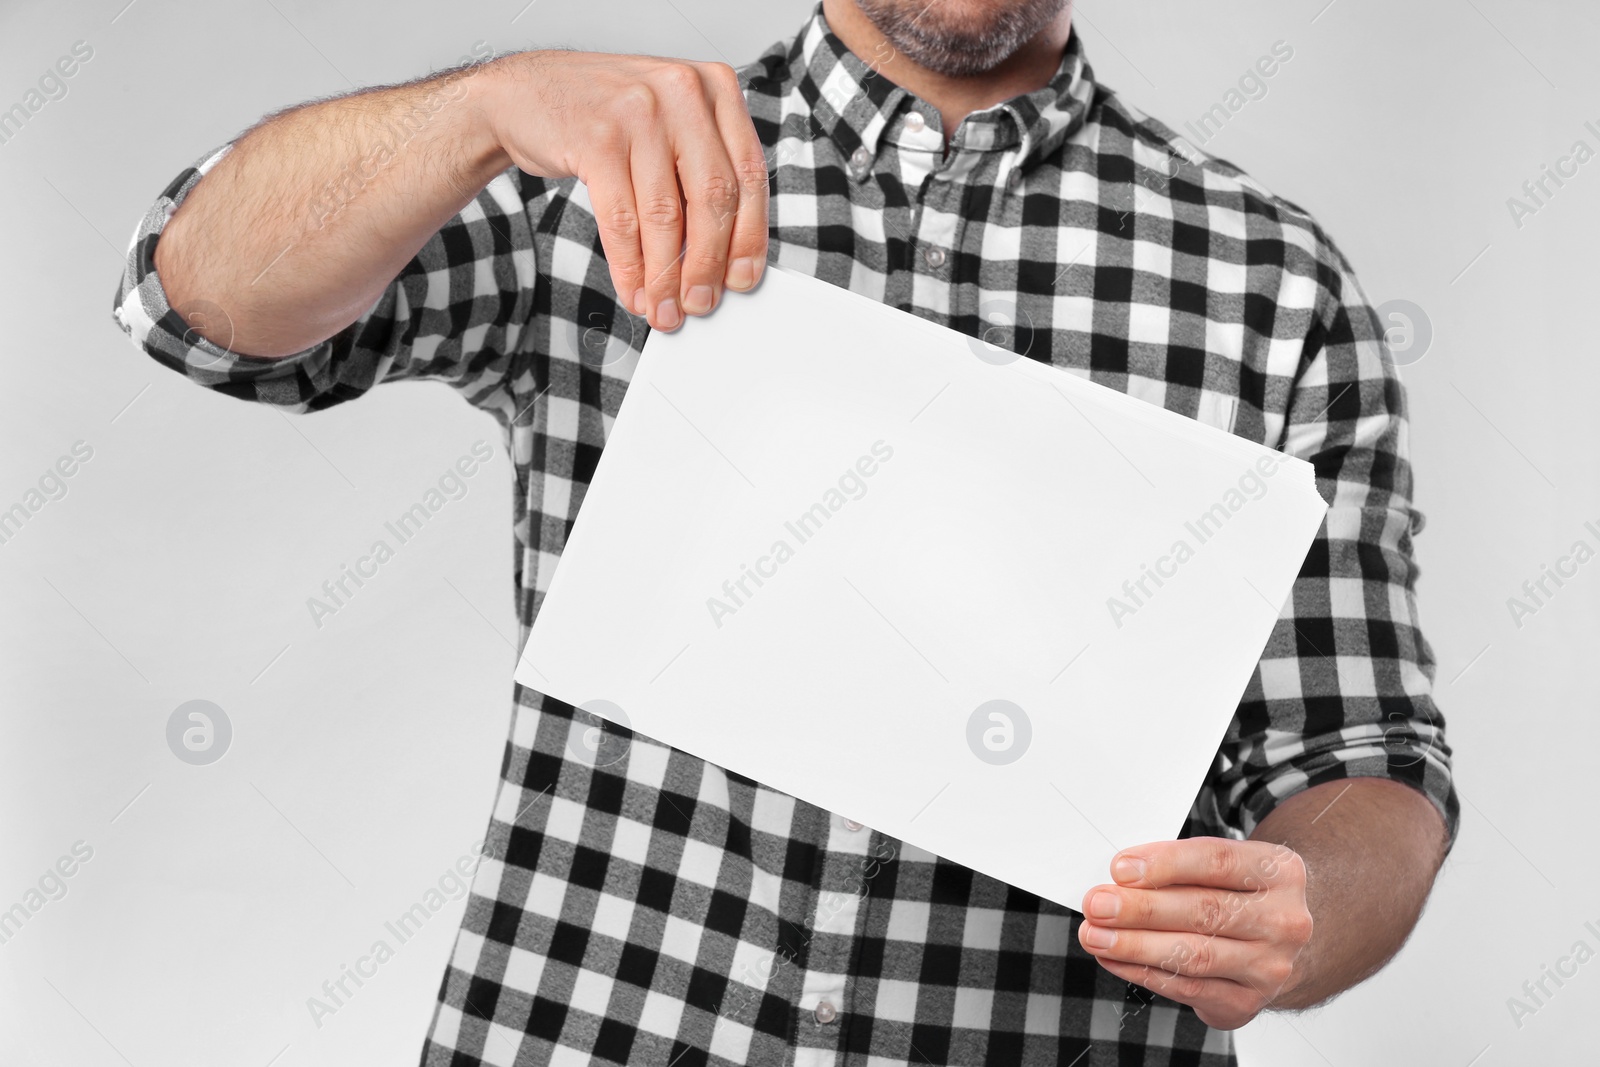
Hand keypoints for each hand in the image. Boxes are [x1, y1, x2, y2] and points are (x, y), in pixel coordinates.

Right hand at [481, 51, 768, 332]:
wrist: (525, 94)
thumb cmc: (606, 116)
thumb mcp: (669, 123)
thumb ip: (701, 171)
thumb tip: (723, 256)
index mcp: (715, 87)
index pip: (748, 174)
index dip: (748, 236)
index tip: (741, 278)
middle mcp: (682, 92)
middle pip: (713, 197)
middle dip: (707, 264)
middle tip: (700, 303)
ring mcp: (638, 112)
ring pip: (665, 215)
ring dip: (665, 275)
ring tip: (663, 307)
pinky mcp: (596, 139)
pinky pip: (621, 220)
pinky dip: (629, 265)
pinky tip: (633, 290)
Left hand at [1077, 837, 1313, 1029]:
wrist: (1279, 941)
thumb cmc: (1237, 891)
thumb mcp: (1223, 865)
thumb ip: (1179, 865)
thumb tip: (1122, 877)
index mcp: (1279, 872)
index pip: (1217, 862)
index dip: (1165, 864)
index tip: (1121, 868)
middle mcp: (1283, 921)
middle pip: (1204, 911)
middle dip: (1141, 909)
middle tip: (1097, 904)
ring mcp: (1270, 966)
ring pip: (1193, 955)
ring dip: (1135, 945)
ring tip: (1095, 935)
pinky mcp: (1247, 1001)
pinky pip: (1187, 988)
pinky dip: (1143, 973)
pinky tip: (1113, 959)